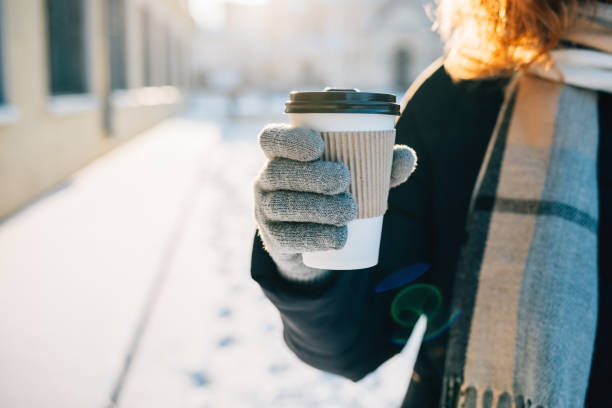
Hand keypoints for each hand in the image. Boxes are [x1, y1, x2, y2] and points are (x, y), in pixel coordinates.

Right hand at [254, 124, 416, 281]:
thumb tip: (406, 157)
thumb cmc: (334, 194)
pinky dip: (314, 237)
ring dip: (316, 208)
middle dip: (311, 175)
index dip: (290, 140)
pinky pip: (285, 238)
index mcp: (281, 155)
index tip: (319, 147)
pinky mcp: (272, 239)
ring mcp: (264, 210)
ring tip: (347, 212)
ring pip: (281, 206)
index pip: (270, 139)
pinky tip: (337, 237)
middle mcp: (266, 179)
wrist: (313, 239)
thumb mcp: (356, 177)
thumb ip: (378, 165)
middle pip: (278, 172)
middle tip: (343, 180)